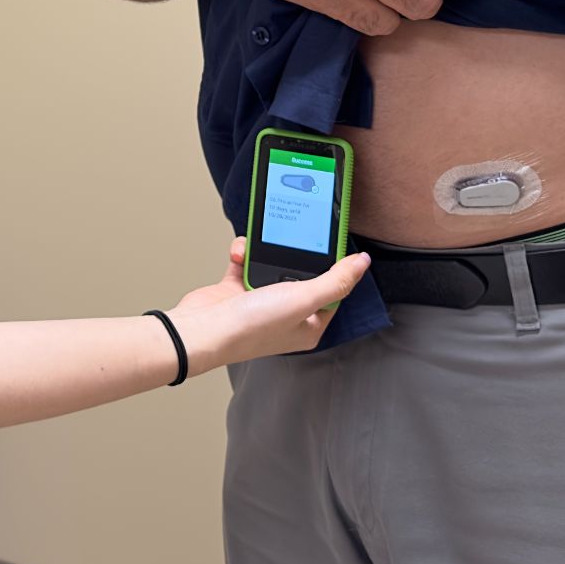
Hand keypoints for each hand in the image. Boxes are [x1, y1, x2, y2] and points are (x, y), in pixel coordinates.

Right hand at [166, 237, 371, 371]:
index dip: (336, 268)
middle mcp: (286, 316)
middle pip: (302, 275)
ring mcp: (261, 302)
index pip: (333, 293)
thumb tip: (362, 263)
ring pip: (272, 265)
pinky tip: (240, 254)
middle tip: (296, 234)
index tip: (334, 242)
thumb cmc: (251, 326)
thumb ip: (336, 281)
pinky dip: (243, 253)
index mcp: (308, 326)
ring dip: (264, 251)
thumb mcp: (303, 299)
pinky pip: (247, 262)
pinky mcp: (237, 290)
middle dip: (295, 254)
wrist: (202, 329)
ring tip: (260, 245)